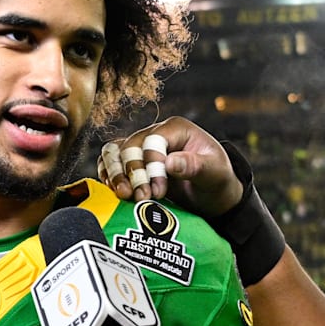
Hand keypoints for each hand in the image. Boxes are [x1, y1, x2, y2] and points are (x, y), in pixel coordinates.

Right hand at [97, 116, 243, 216]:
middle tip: (140, 197)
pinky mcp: (131, 163)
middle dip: (132, 173)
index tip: (159, 192)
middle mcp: (154, 133)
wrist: (211, 195)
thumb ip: (194, 165)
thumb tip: (170, 162)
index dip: (152, 166)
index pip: (153, 141)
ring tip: (123, 194)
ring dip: (115, 173)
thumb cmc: (216, 180)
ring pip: (114, 152)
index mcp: (176, 128)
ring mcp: (140, 147)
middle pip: (130, 146)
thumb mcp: (215, 173)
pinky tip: (113, 191)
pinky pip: (110, 163)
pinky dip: (108, 176)